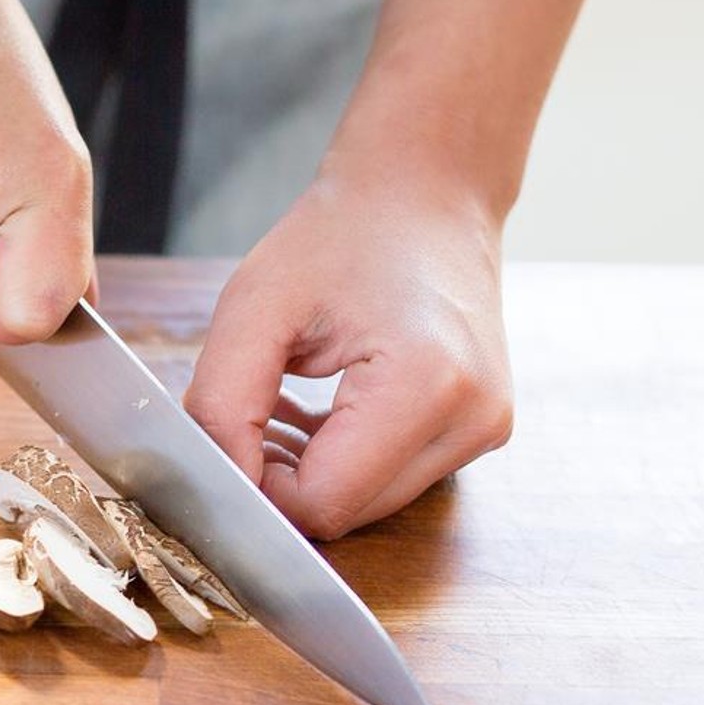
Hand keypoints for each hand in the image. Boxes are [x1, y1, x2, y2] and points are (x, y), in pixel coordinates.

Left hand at [184, 159, 513, 539]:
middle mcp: (472, 419)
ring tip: (280, 407)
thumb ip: (222, 407)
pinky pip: (392, 480)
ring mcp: (485, 429)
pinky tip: (315, 413)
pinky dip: (342, 461)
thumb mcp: (253, 309)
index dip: (260, 489)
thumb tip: (218, 486)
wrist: (424, 191)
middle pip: (348, 513)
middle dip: (282, 483)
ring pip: (369, 505)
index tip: (227, 443)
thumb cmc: (341, 235)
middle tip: (247, 421)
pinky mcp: (480, 429)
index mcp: (426, 384)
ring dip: (312, 473)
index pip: (324, 502)